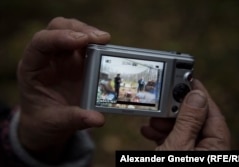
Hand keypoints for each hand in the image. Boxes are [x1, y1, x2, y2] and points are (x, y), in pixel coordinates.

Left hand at [17, 17, 110, 161]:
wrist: (48, 123)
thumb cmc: (45, 121)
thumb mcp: (56, 123)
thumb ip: (75, 119)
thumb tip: (98, 118)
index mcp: (33, 68)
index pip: (41, 43)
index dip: (60, 37)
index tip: (83, 40)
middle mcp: (47, 57)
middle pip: (58, 28)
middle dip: (79, 30)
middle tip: (101, 39)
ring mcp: (63, 57)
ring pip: (73, 31)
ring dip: (90, 33)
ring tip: (106, 41)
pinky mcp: (77, 61)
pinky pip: (86, 45)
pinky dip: (96, 44)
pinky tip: (107, 50)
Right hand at [141, 79, 230, 149]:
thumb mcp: (178, 144)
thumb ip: (188, 120)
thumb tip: (196, 94)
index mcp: (215, 146)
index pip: (212, 113)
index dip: (199, 94)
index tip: (187, 79)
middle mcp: (207, 148)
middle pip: (195, 119)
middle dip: (174, 111)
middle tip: (162, 103)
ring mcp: (193, 151)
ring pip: (182, 128)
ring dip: (164, 123)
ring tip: (152, 122)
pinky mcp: (181, 153)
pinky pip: (174, 139)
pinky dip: (160, 133)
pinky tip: (149, 131)